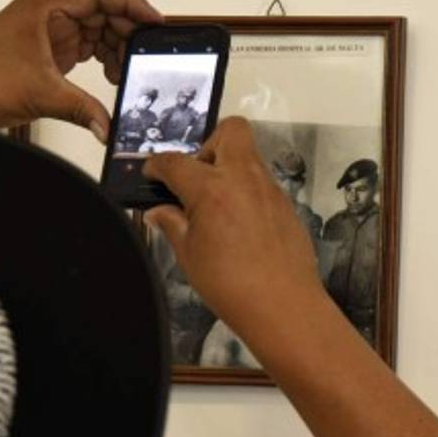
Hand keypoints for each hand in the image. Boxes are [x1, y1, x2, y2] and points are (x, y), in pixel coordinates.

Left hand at [0, 0, 161, 137]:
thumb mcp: (40, 94)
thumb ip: (83, 109)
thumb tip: (111, 127)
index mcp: (44, 7)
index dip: (131, 4)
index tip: (155, 21)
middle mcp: (47, 14)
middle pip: (101, 12)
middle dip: (126, 32)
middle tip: (146, 55)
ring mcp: (47, 33)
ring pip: (94, 31)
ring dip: (114, 49)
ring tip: (127, 72)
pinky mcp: (46, 53)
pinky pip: (84, 49)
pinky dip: (101, 61)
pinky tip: (111, 77)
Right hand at [142, 118, 324, 341]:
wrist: (283, 305)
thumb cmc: (228, 284)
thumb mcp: (189, 256)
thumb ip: (173, 225)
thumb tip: (158, 211)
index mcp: (211, 189)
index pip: (176, 162)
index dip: (157, 164)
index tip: (152, 173)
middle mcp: (243, 178)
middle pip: (231, 131)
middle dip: (208, 143)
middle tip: (197, 177)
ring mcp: (269, 190)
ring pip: (249, 156)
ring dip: (229, 168)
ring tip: (216, 204)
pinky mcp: (286, 205)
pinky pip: (262, 183)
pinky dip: (246, 192)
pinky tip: (239, 224)